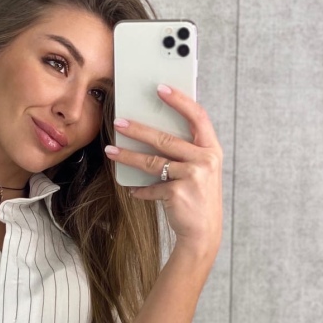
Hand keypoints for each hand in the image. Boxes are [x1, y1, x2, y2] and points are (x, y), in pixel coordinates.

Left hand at [105, 85, 223, 259]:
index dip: (179, 100)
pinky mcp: (178, 193)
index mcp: (212, 149)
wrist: (204, 234)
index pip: (197, 116)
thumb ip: (186, 152)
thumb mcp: (201, 171)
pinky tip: (132, 189)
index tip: (160, 88)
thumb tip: (154, 132)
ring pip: (153, 162)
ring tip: (111, 151)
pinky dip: (140, 189)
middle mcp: (206, 160)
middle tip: (119, 122)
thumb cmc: (198, 198)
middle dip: (139, 129)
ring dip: (128, 156)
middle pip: (166, 138)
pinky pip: (151, 187)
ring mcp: (193, 176)